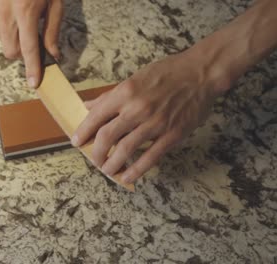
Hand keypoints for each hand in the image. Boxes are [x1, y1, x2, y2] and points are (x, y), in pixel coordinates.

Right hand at [0, 0, 62, 87]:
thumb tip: (53, 54)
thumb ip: (52, 29)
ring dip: (15, 40)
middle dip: (23, 53)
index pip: (29, 48)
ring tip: (24, 20)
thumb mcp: (54, 2)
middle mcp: (5, 12)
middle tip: (34, 40)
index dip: (32, 67)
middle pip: (12, 51)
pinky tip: (14, 14)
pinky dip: (7, 28)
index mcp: (25, 10)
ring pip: (4, 42)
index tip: (34, 83)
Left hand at [72, 50, 229, 183]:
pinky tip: (127, 177)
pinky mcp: (172, 134)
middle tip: (94, 159)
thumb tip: (89, 105)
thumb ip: (111, 96)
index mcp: (126, 92)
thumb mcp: (135, 78)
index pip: (96, 116)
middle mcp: (137, 108)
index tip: (76, 141)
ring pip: (125, 150)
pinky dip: (136, 170)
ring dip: (112, 164)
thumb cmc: (167, 73)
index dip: (83, 131)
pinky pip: (150, 157)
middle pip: (106, 136)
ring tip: (107, 170)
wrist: (200, 74)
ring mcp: (155, 123)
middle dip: (96, 152)